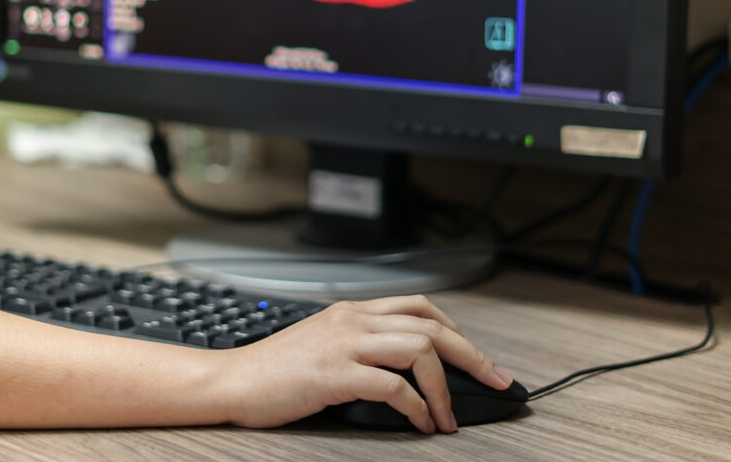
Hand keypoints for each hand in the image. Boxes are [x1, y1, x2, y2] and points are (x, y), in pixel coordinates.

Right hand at [221, 295, 513, 433]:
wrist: (233, 380)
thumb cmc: (276, 369)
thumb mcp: (323, 342)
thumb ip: (360, 344)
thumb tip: (405, 370)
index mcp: (353, 310)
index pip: (419, 306)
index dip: (455, 330)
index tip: (477, 357)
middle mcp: (354, 320)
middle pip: (430, 326)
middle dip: (471, 355)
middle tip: (497, 380)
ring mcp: (345, 344)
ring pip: (419, 350)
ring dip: (446, 386)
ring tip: (451, 415)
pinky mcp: (335, 374)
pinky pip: (392, 387)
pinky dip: (416, 407)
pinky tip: (422, 423)